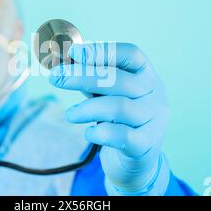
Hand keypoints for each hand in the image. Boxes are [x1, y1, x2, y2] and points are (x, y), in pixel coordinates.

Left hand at [49, 43, 169, 194]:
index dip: (102, 51)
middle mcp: (154, 94)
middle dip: (82, 76)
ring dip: (87, 109)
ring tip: (70, 114)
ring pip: (118, 107)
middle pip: (119, 80)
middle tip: (55, 77)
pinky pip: (120, 136)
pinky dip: (99, 133)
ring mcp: (153, 120)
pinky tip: (88, 133)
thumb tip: (61, 62)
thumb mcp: (106, 93)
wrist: (136, 159)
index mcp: (146, 75)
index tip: (73, 52)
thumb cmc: (118, 118)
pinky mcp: (145, 145)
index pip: (130, 54)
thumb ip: (89, 77)